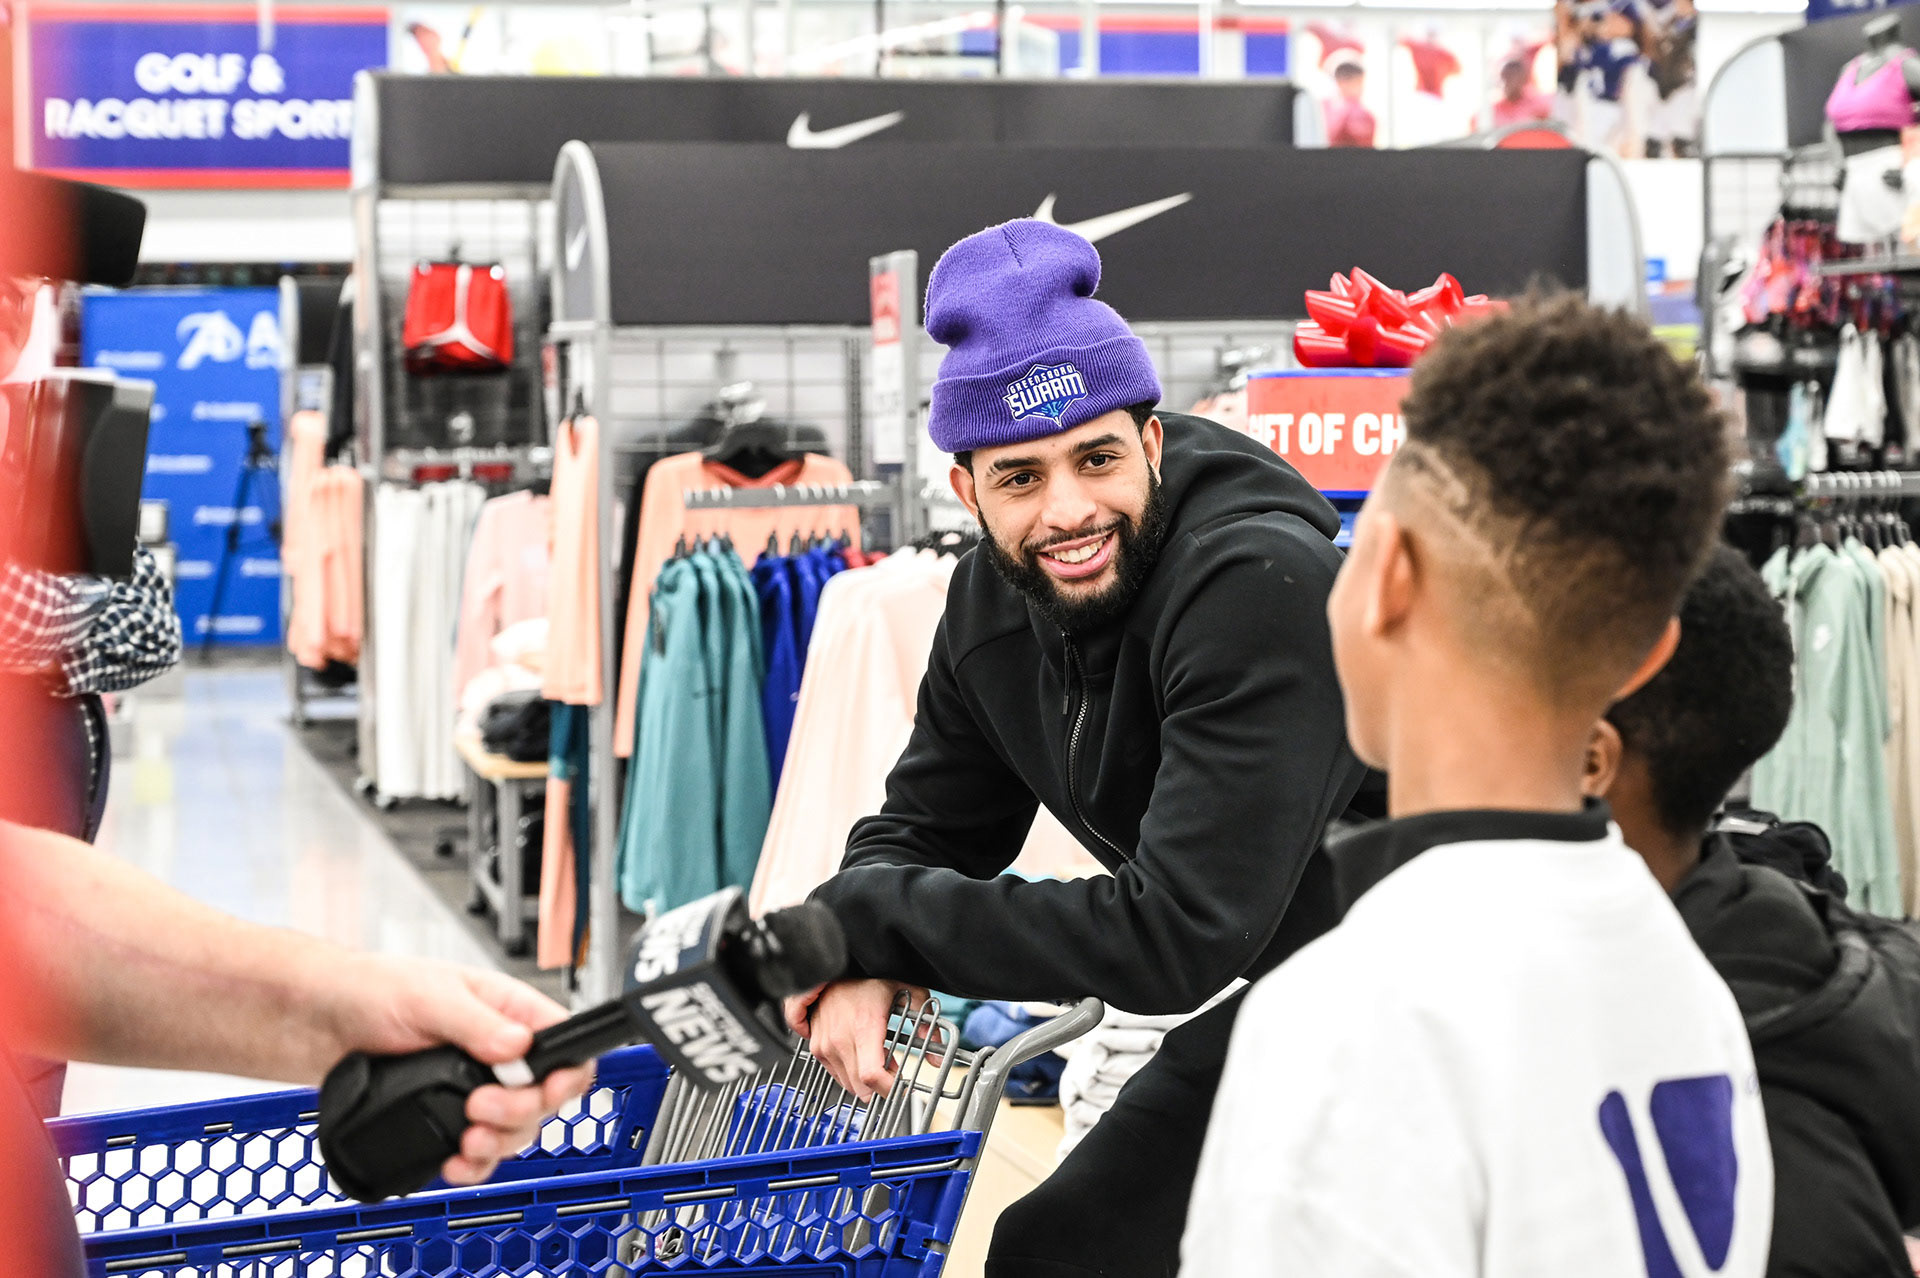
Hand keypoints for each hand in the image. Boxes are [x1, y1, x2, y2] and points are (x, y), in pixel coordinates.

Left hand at [327, 954, 593, 1186]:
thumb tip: (519, 1045)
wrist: (316, 1022)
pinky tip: (454, 1163)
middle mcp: (499, 1053)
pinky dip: (473, 1165)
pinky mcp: (446, 1118)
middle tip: (478, 1110)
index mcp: (507, 1012)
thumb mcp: (428, 997)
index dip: (565, 1074)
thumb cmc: (371, 989)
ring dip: (497, 1144)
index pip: (564, 1046)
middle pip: (543, 1099)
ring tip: (467, 1141)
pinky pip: (478, 1153)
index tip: (544, 1091)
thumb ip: (475, 1023)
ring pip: (514, 1131)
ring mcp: (473, 1089)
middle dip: (518, 1113)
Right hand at [789, 978, 923, 1100]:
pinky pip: (837, 1076)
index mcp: (865, 1025)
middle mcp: (842, 1038)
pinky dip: (852, 1074)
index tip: (902, 1090)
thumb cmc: (868, 981)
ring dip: (866, 1083)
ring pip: (849, 1085)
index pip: (872, 1074)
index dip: (889, 1089)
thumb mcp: (906, 994)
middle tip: (894, 1075)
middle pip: (862, 1086)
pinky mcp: (817, 1049)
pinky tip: (862, 1057)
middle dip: (882, 1088)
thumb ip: (927, 1024)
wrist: (832, 973)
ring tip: (879, 1061)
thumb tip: (938, 1056)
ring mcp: (826, 1045)